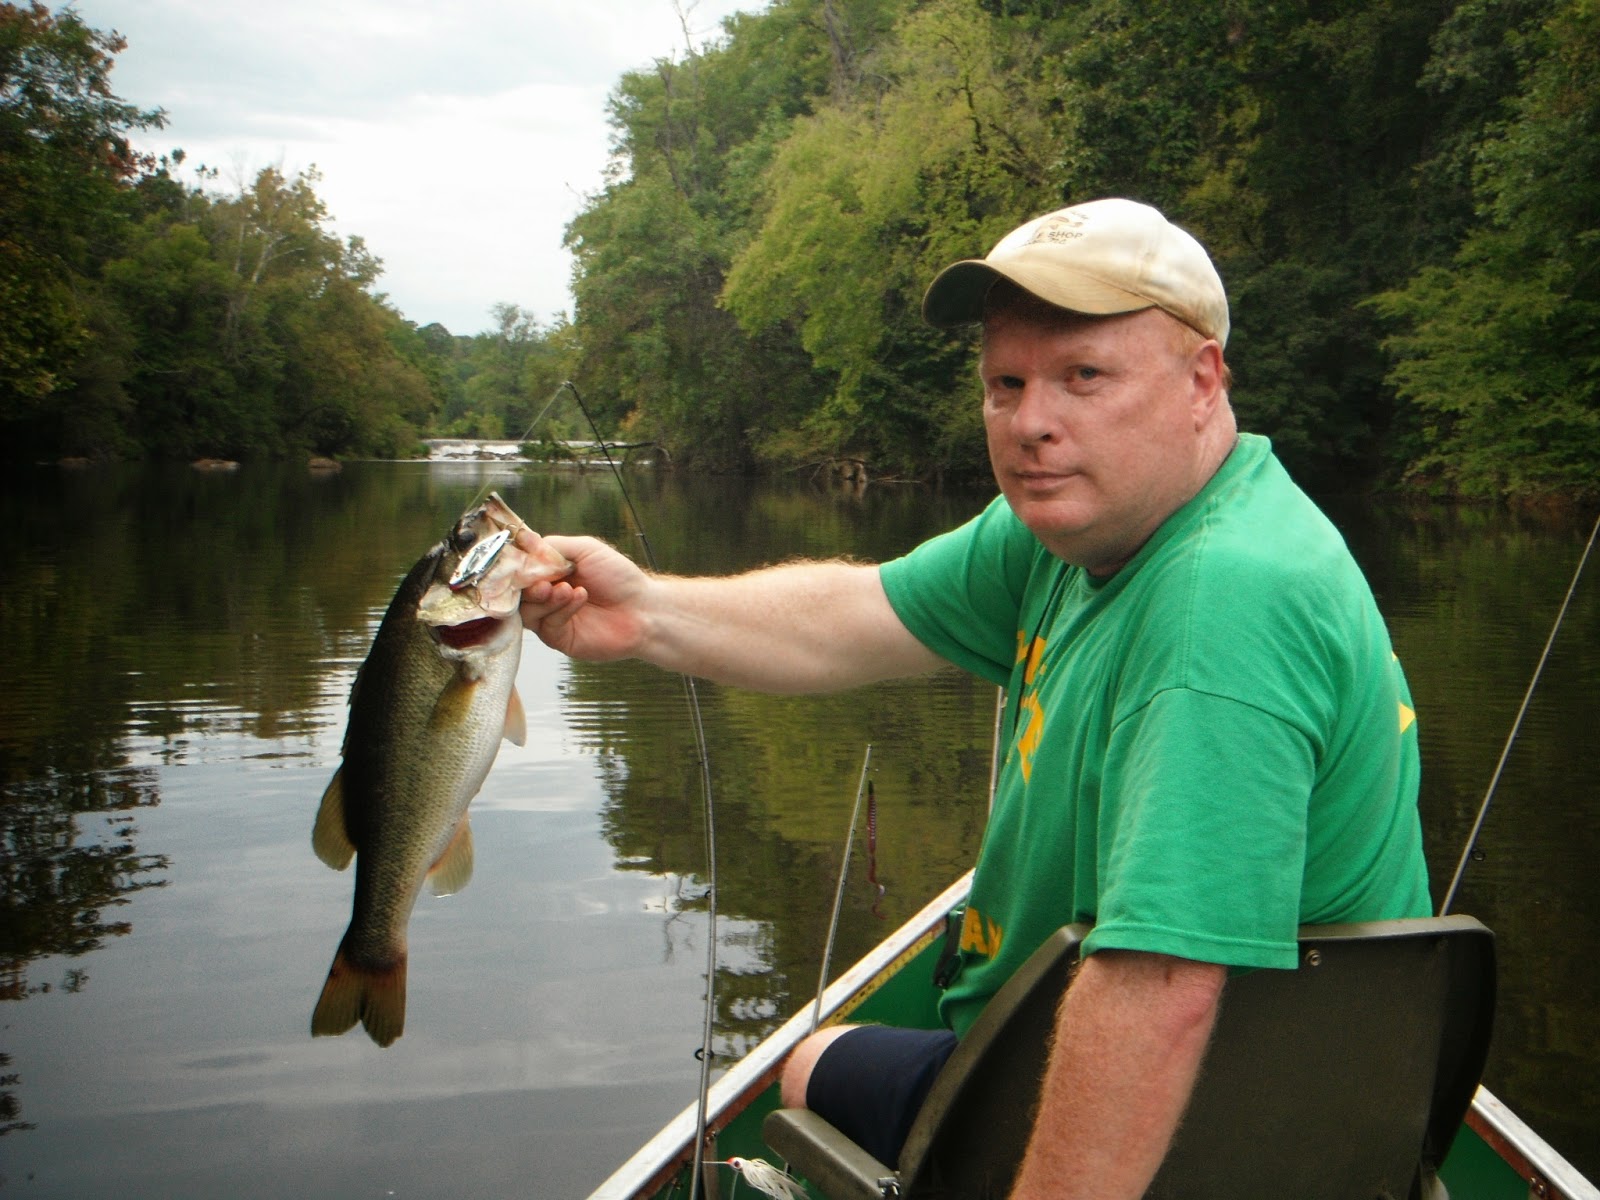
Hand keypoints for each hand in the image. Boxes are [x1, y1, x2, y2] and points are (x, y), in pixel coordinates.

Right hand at [514, 531, 649, 661]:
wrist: (643, 608)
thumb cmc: (618, 576)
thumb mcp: (586, 549)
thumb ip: (553, 547)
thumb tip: (524, 544)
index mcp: (549, 573)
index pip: (519, 569)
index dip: (515, 566)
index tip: (517, 561)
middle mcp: (545, 595)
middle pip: (516, 593)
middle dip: (526, 586)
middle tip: (542, 582)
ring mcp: (550, 617)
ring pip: (526, 610)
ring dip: (542, 598)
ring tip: (565, 589)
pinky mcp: (558, 638)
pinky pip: (546, 625)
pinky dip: (560, 609)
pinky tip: (579, 597)